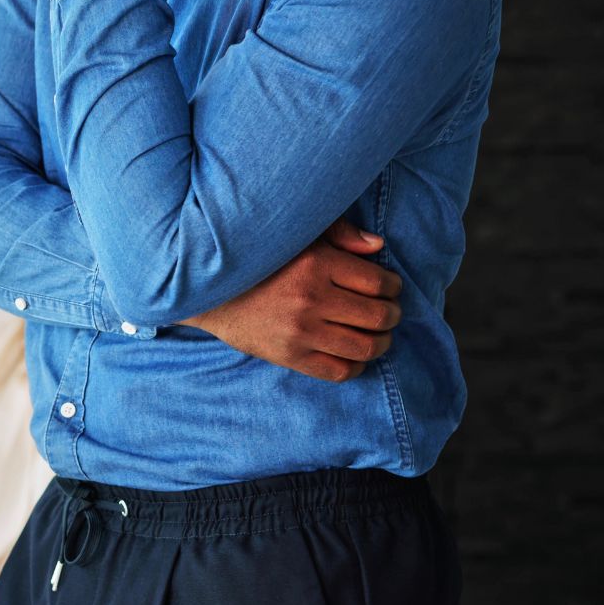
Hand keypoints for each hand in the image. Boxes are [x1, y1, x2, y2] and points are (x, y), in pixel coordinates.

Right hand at [180, 220, 400, 382]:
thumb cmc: (261, 260)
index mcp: (316, 263)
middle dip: (392, 314)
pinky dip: (356, 365)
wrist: (210, 292)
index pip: (379, 282)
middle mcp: (311, 298)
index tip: (389, 287)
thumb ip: (339, 234)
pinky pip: (340, 371)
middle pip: (379, 316)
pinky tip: (353, 354)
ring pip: (365, 347)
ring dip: (381, 342)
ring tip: (375, 334)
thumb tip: (378, 247)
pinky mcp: (290, 356)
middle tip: (387, 311)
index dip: (393, 286)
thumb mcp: (298, 235)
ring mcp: (301, 331)